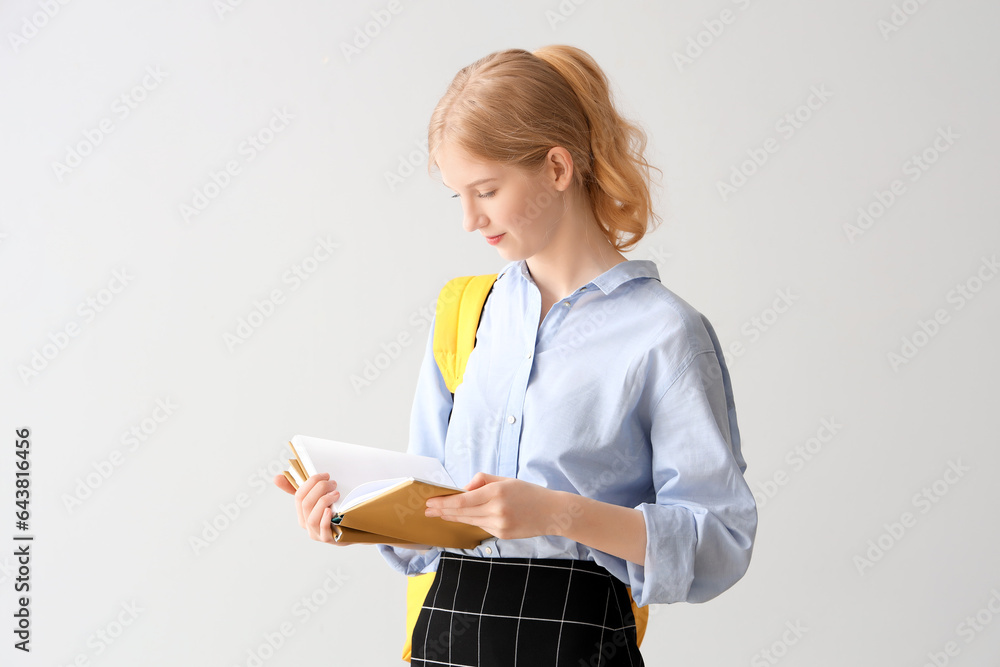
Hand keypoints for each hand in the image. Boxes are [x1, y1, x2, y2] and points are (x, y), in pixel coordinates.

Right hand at [273, 472, 349, 545]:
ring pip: (312, 518)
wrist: (353, 529)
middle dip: (319, 489)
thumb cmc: (334, 512)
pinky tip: (331, 510)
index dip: (310, 482)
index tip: (324, 475)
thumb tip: (276, 478)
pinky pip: (323, 530)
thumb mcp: (319, 499)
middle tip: (333, 483)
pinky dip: (325, 518)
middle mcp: (307, 524)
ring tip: (336, 493)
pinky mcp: (328, 539)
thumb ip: (304, 488)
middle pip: (306, 504)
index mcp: (302, 512)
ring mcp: (317, 533)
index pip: (299, 496)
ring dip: (324, 501)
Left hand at [423, 472, 567, 539]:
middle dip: (443, 511)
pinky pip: (481, 527)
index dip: (444, 502)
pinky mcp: (502, 535)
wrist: (552, 513)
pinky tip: (460, 519)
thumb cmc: (529, 493)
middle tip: (427, 510)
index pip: (463, 500)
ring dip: (452, 518)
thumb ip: (483, 481)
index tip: (431, 501)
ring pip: (469, 521)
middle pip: (462, 513)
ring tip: (439, 514)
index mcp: (497, 492)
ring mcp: (499, 525)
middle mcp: (496, 510)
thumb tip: (464, 488)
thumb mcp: (507, 479)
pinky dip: (471, 521)